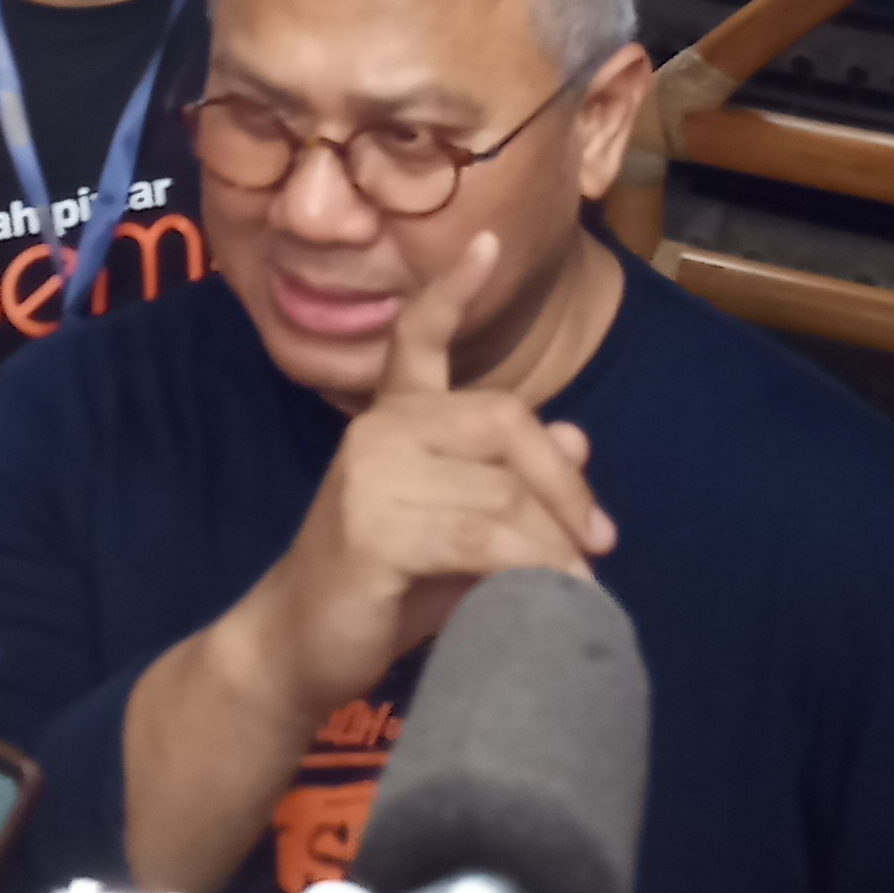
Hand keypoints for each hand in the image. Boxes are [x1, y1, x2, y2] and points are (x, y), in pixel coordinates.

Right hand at [234, 234, 616, 720]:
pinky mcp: (372, 528)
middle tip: (598, 541)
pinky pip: (481, 538)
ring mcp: (370, 474)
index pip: (418, 338)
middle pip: (503, 422)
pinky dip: (532, 570)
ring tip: (580, 589)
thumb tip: (578, 436)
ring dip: (554, 546)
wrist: (295, 651)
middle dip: (562, 483)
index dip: (453, 291)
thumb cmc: (381, 591)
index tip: (488, 242)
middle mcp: (379, 430)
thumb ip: (508, 484)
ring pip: (500, 492)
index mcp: (392, 419)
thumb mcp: (456, 530)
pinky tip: (553, 597)